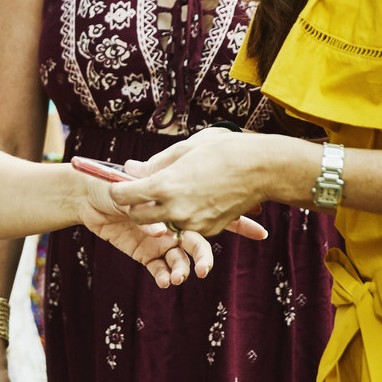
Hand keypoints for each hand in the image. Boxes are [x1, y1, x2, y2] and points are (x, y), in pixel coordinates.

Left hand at [74, 176, 207, 288]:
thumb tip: (161, 232)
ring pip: (177, 260)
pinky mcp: (144, 253)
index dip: (209, 229)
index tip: (209, 242)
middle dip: (203, 259)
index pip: (196, 219)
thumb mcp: (129, 191)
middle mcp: (171, 225)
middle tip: (203, 270)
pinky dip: (162, 276)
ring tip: (176, 278)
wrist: (87, 195)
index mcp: (173, 205)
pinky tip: (164, 281)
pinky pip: (158, 267)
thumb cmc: (112, 184)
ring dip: (180, 270)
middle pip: (194, 245)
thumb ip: (146, 210)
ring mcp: (158, 241)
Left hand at [109, 127, 276, 239]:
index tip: (120, 184)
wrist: (262, 168)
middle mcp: (175, 209)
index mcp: (164, 185)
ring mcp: (193, 223)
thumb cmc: (223, 151)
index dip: (119, 188)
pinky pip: (186, 228)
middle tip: (142, 193)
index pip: (124, 195)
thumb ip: (154, 163)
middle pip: (138, 216)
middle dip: (135, 206)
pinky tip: (194, 201)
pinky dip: (184, 218)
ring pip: (162, 224)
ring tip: (171, 195)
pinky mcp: (209, 231)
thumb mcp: (183, 150)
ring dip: (160, 214)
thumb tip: (130, 168)